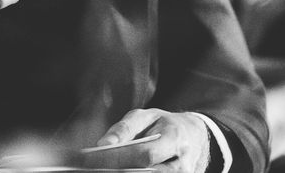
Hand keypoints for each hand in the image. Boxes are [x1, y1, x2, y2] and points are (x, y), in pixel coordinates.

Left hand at [92, 109, 210, 172]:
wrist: (193, 136)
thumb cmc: (164, 124)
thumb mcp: (147, 116)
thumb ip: (125, 128)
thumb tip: (103, 145)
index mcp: (174, 138)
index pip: (144, 154)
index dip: (117, 159)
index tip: (91, 160)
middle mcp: (182, 163)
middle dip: (117, 170)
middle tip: (91, 168)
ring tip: (99, 169)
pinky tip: (117, 170)